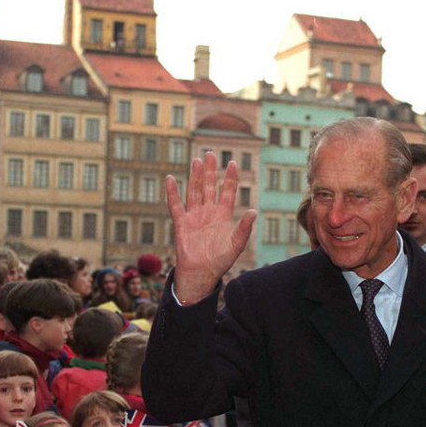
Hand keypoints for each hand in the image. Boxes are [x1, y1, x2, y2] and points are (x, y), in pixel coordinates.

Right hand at [166, 152, 256, 303]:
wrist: (202, 273)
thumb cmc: (220, 261)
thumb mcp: (236, 244)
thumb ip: (244, 228)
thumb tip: (254, 211)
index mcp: (223, 215)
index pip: (227, 191)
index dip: (229, 178)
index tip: (232, 163)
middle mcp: (208, 212)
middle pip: (209, 186)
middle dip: (210, 171)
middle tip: (210, 153)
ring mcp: (194, 216)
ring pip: (194, 191)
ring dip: (195, 177)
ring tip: (197, 160)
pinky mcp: (181, 223)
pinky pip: (176, 205)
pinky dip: (173, 193)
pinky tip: (171, 179)